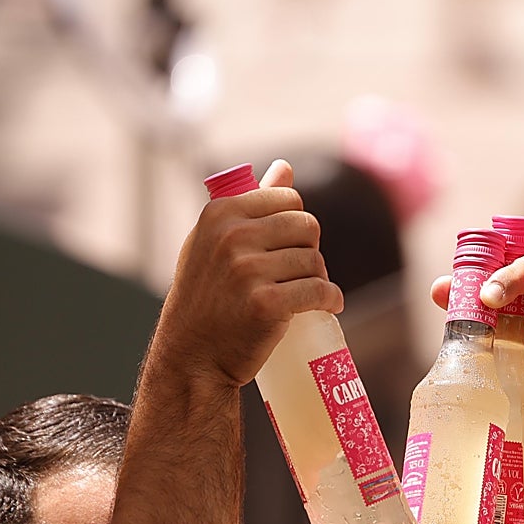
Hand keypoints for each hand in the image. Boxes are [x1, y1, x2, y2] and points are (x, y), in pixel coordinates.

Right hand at [156, 159, 344, 387]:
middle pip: (307, 227)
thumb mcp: (214, 242)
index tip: (290, 248)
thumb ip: (248, 204)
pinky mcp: (266, 304)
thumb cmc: (207, 297)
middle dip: (310, 250)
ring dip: (319, 279)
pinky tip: (329, 306)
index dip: (297, 225)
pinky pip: (319, 291)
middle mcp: (231, 237)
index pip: (288, 199)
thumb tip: (284, 167)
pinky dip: (331, 299)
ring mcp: (247, 271)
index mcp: (220, 213)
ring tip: (304, 295)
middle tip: (300, 274)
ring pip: (315, 261)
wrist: (192, 357)